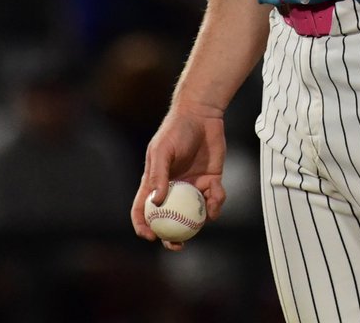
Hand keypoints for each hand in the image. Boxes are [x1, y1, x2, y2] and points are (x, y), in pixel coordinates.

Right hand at [131, 108, 227, 249]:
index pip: (143, 210)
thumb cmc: (176, 129)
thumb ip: (159, 175)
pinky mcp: (211, 180)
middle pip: (169, 220)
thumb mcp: (163, 150)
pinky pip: (213, 199)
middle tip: (178, 245)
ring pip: (194, 214)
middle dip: (172, 238)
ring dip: (199, 221)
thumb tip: (157, 202)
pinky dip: (215, 203)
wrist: (202, 114)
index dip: (143, 226)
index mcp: (155, 183)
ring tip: (205, 214)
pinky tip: (216, 196)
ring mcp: (192, 186)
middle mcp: (173, 188)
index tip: (150, 236)